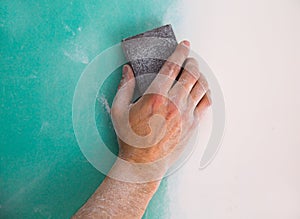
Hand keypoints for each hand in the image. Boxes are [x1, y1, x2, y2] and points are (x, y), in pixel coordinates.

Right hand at [111, 41, 210, 164]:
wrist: (143, 163)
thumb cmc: (130, 138)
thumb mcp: (119, 110)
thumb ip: (124, 87)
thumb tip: (127, 70)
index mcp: (155, 96)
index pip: (172, 66)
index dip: (180, 52)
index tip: (184, 44)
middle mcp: (174, 103)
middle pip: (191, 73)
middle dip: (191, 61)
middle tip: (188, 59)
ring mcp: (186, 114)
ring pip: (201, 86)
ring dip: (200, 75)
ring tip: (195, 72)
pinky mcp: (193, 124)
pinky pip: (206, 102)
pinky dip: (206, 92)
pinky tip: (201, 89)